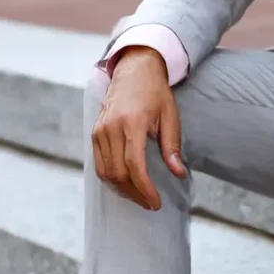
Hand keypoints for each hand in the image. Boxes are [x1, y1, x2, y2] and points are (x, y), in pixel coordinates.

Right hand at [92, 48, 185, 210]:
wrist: (134, 70)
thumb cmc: (155, 93)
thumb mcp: (170, 117)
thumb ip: (172, 147)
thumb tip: (178, 173)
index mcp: (132, 124)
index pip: (135, 166)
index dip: (145, 189)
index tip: (155, 202)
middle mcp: (111, 128)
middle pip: (118, 173)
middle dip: (135, 193)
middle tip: (150, 203)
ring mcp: (100, 130)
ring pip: (106, 172)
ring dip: (122, 189)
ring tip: (139, 196)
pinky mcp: (94, 132)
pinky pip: (99, 163)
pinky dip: (111, 177)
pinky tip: (125, 183)